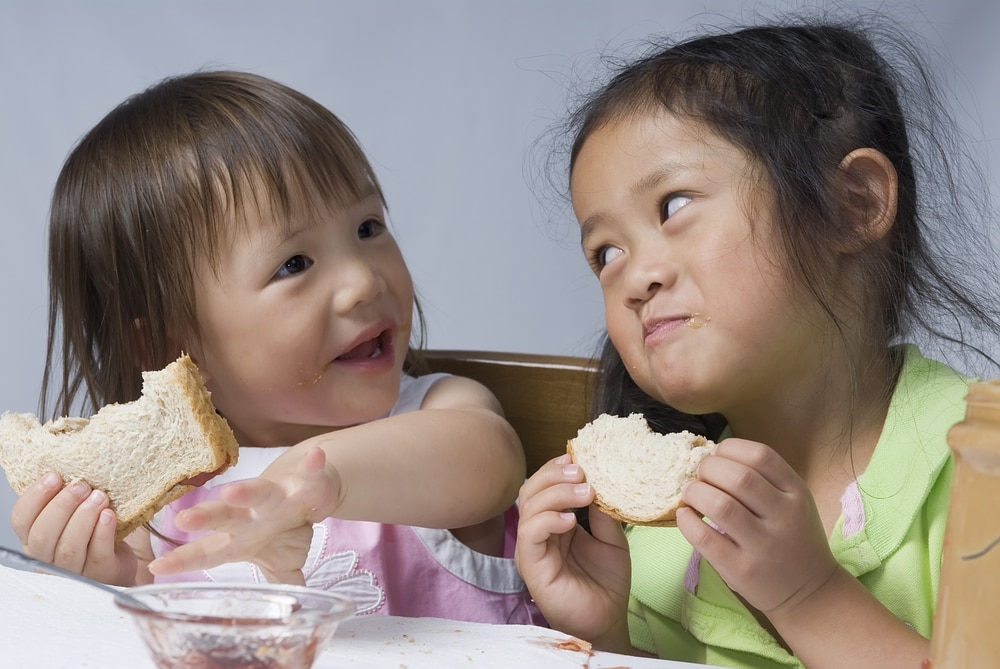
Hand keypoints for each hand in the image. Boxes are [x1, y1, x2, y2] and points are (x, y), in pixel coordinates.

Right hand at [10, 473, 137, 585]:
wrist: (124, 557)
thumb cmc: (96, 529)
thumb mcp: (76, 509)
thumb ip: (66, 493)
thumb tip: (70, 457)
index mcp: (34, 538)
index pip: (21, 520)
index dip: (35, 497)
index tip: (54, 475)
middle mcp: (48, 557)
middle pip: (43, 535)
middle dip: (62, 506)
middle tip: (82, 485)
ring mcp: (73, 570)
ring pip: (68, 547)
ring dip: (83, 518)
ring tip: (99, 496)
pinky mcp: (100, 575)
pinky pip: (97, 555)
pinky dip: (102, 533)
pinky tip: (109, 515)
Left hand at [148, 446, 337, 583]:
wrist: (310, 488)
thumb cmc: (286, 528)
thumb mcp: (280, 562)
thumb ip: (278, 584)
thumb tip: (283, 615)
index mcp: (242, 538)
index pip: (209, 551)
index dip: (184, 560)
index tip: (157, 567)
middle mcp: (254, 514)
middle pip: (226, 516)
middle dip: (206, 518)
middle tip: (183, 520)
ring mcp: (279, 495)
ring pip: (260, 492)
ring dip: (247, 492)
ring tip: (232, 492)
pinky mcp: (306, 481)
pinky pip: (310, 473)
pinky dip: (313, 465)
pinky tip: (315, 457)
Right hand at [515, 454, 631, 652]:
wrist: (608, 618)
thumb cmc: (606, 581)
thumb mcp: (611, 538)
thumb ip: (602, 512)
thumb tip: (600, 480)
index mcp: (553, 521)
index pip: (544, 485)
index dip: (556, 468)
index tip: (579, 458)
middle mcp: (538, 532)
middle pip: (531, 489)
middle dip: (554, 475)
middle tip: (582, 471)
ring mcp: (531, 548)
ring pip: (528, 506)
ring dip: (556, 493)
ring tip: (585, 492)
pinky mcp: (531, 566)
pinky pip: (530, 534)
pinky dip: (548, 520)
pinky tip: (570, 520)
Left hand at [676, 438, 837, 616]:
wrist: (809, 592)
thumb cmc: (793, 538)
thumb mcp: (793, 501)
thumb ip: (763, 478)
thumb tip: (712, 456)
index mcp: (796, 493)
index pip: (761, 456)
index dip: (730, 448)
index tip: (716, 454)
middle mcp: (783, 517)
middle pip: (738, 477)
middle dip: (708, 468)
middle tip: (700, 475)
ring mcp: (763, 546)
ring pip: (720, 506)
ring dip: (695, 492)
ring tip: (690, 494)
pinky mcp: (741, 570)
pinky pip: (705, 538)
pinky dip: (687, 522)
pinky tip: (685, 516)